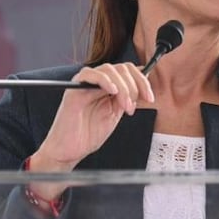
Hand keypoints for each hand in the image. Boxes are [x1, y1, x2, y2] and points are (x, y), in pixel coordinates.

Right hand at [27, 63, 153, 198]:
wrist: (68, 151)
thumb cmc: (87, 135)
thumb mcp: (114, 115)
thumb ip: (126, 100)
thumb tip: (142, 89)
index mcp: (107, 87)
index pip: (128, 72)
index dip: (142, 82)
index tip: (150, 98)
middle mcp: (97, 83)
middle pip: (122, 68)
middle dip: (135, 85)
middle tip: (133, 106)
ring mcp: (85, 84)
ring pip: (109, 69)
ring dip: (123, 87)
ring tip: (125, 106)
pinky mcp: (74, 89)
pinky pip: (89, 74)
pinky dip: (104, 80)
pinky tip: (113, 91)